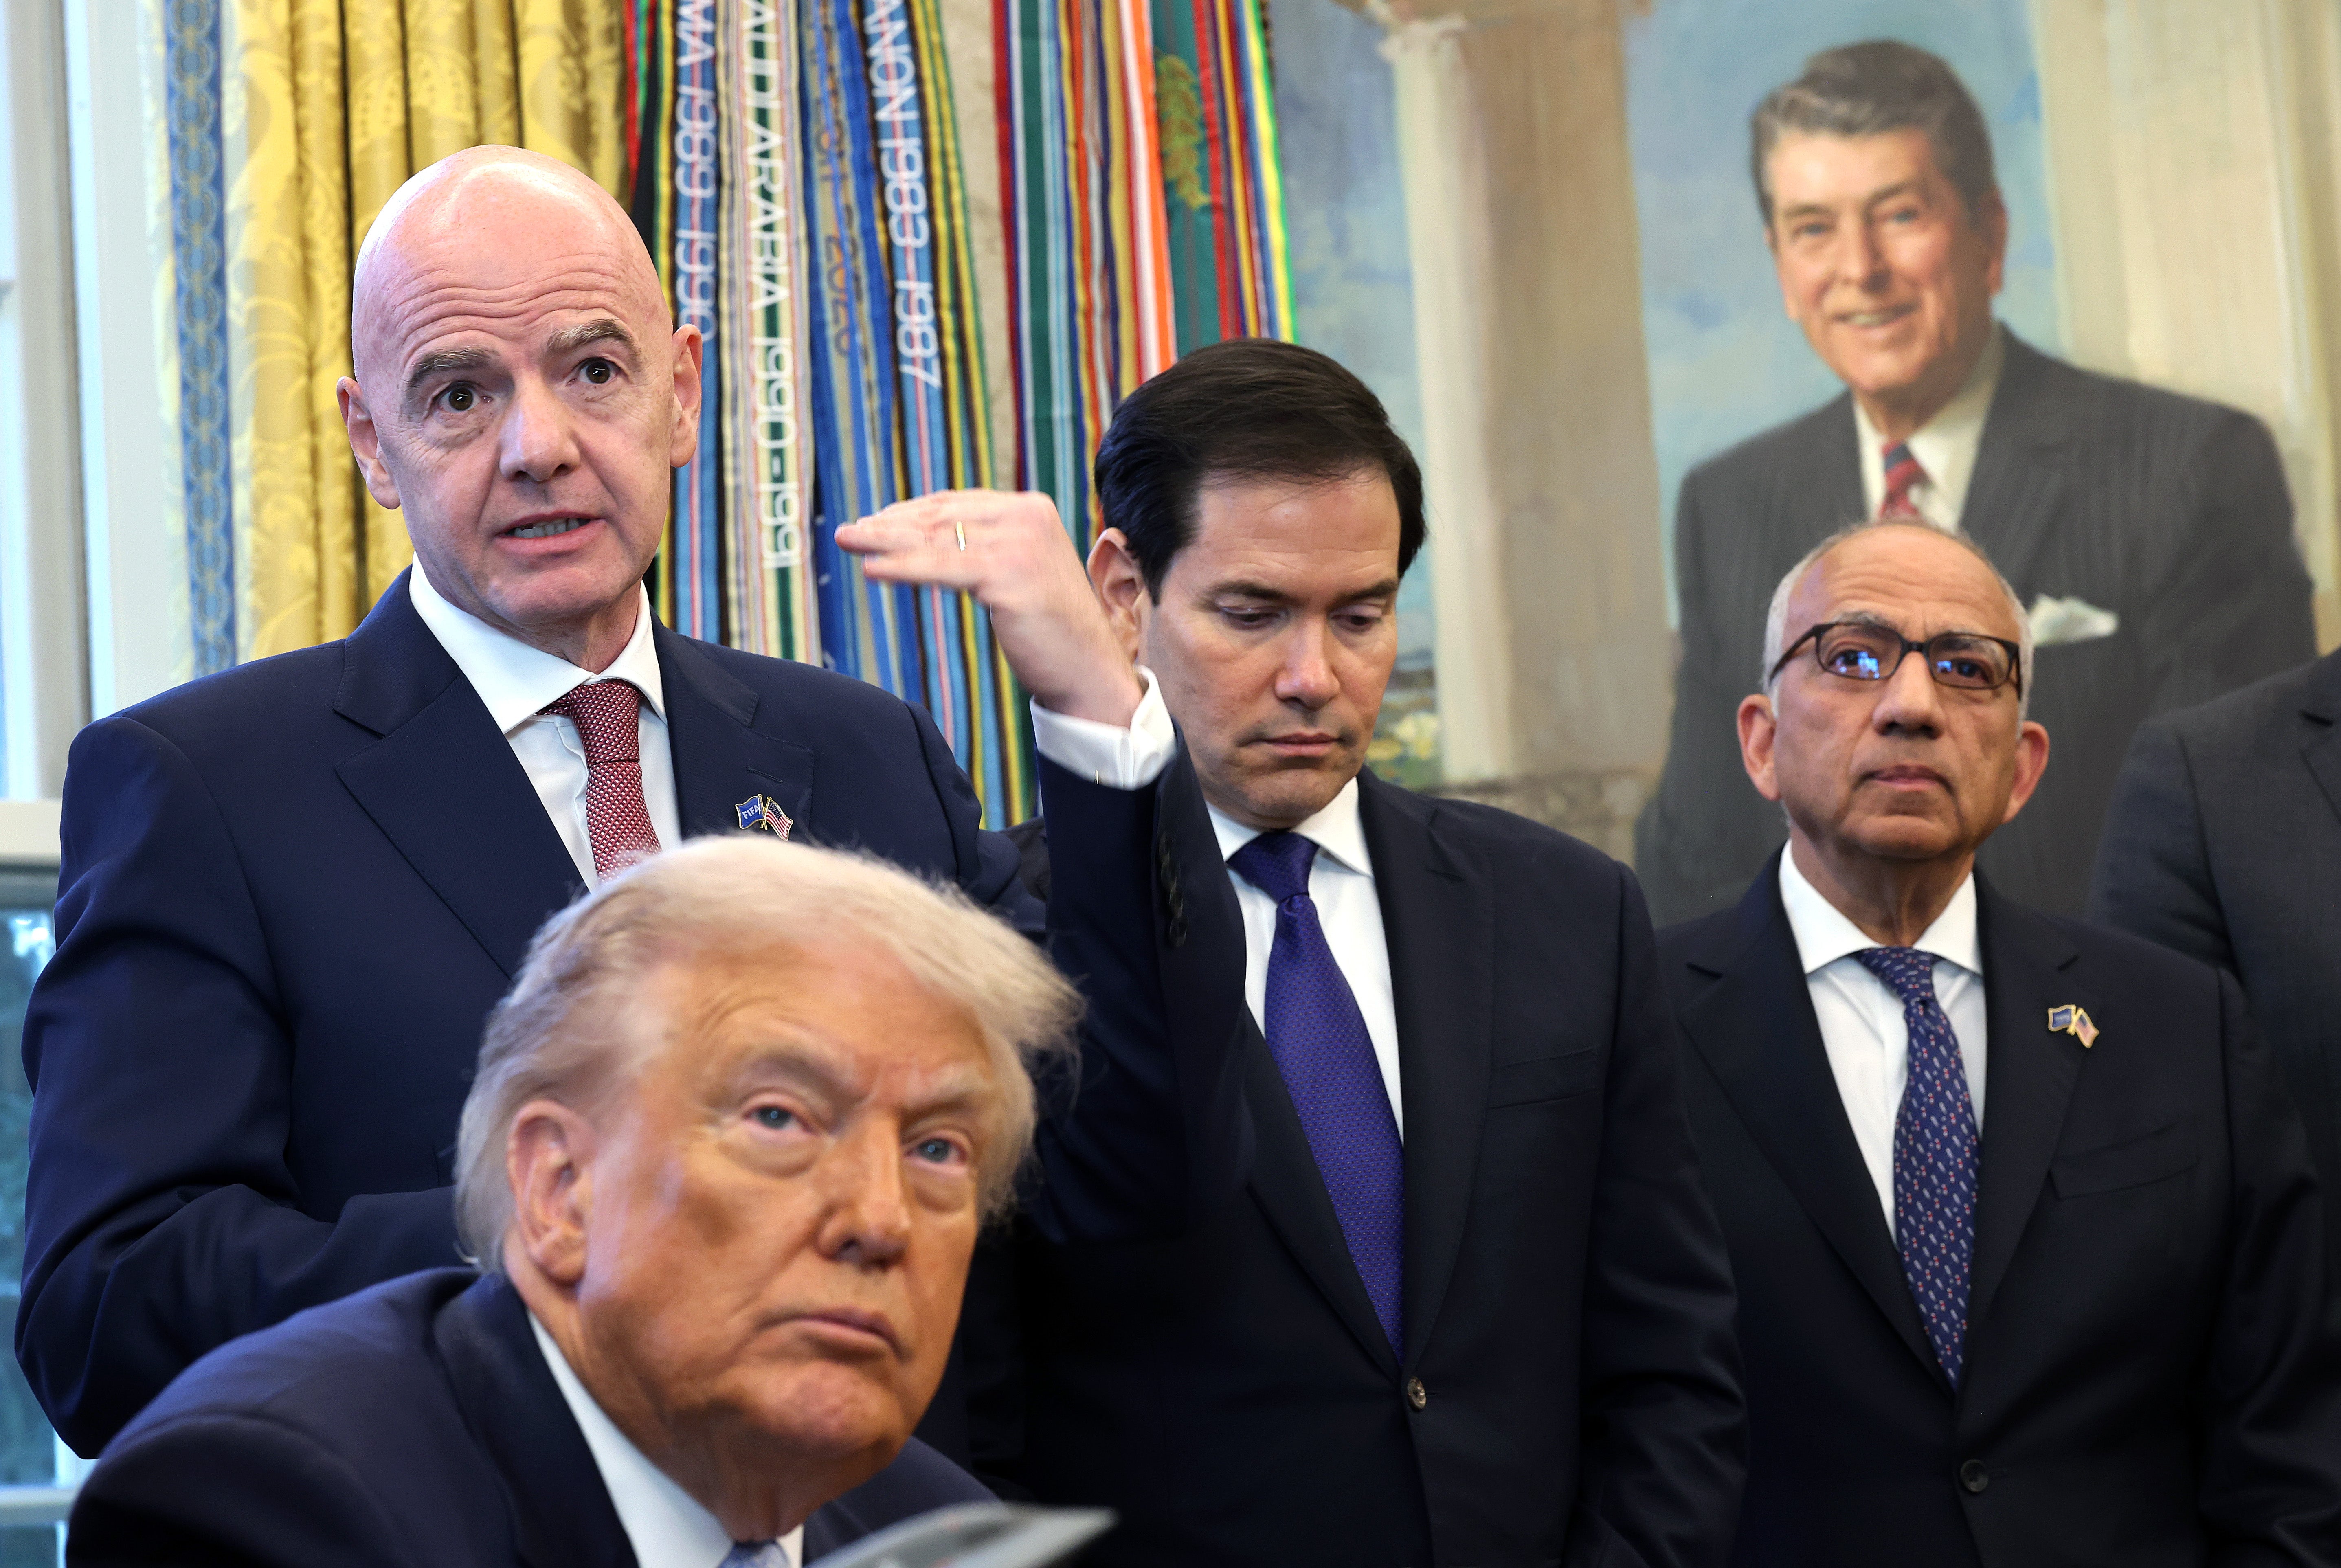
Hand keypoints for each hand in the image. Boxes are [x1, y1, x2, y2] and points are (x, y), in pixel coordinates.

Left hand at [836, 490, 1144, 726]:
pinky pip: (941, 567)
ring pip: (936, 538)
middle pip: (941, 516)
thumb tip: (932, 536)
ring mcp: (1019, 544)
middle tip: (848, 531)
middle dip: (889, 523)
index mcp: (1031, 509)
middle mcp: (1027, 517)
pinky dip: (902, 567)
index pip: (957, 503)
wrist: (1089, 671)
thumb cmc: (1051, 629)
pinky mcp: (1008, 577)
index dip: (910, 511)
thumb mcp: (1019, 572)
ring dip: (883, 540)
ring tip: (847, 541)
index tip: (875, 521)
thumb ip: (988, 547)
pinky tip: (872, 569)